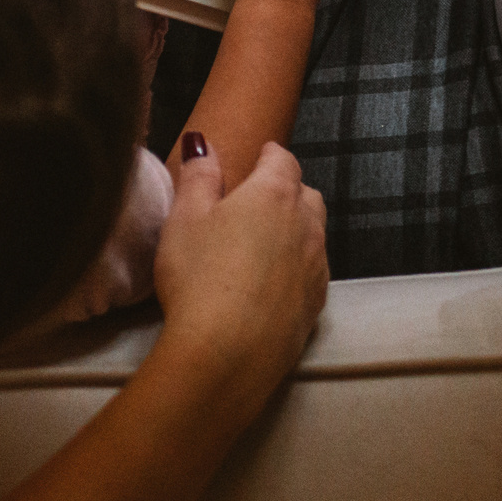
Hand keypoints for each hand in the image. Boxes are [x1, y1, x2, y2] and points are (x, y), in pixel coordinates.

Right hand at [152, 140, 326, 407]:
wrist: (225, 355)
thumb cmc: (198, 278)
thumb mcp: (184, 219)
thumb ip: (199, 177)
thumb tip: (204, 145)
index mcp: (273, 195)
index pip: (283, 160)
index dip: (269, 155)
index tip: (258, 155)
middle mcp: (306, 226)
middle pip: (307, 195)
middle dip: (287, 190)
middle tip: (257, 199)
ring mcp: (316, 268)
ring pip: (315, 234)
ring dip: (296, 229)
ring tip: (265, 241)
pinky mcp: (317, 306)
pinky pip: (313, 272)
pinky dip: (298, 266)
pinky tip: (272, 282)